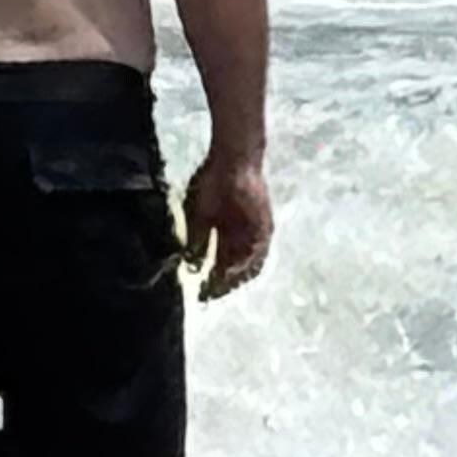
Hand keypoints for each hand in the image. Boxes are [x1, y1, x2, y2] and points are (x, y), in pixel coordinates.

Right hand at [183, 150, 273, 298]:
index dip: (212, 280)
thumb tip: (191, 263)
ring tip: (222, 288)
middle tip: (210, 295)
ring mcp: (256, 233)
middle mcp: (244, 237)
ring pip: (251, 263)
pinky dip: (247, 262)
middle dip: (224, 284)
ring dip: (237, 277)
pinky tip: (233, 270)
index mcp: (227, 235)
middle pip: (237, 269)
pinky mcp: (265, 226)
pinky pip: (258, 249)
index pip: (222, 266)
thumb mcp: (198, 214)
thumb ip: (197, 239)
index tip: (199, 293)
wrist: (231, 161)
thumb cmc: (212, 182)